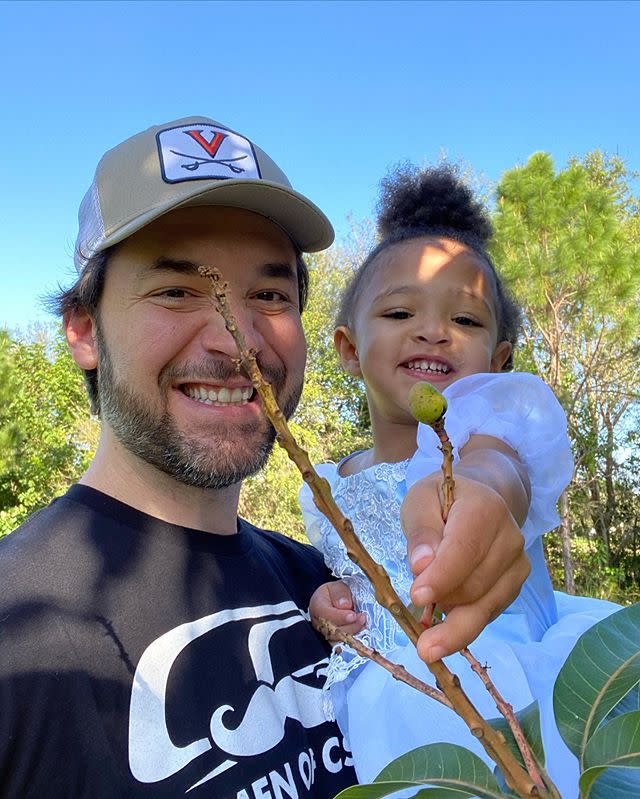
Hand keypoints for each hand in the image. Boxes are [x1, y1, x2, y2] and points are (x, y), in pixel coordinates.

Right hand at [309, 580, 366, 640]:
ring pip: (338, 640)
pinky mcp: (335, 641)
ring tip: (363, 623)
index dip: (340, 617)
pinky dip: (354, 639)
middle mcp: (319, 623)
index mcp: (317, 606)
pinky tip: (362, 631)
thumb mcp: (337, 586)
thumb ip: (340, 593)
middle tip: (362, 618)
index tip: (353, 615)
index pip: (325, 614)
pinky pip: (343, 644)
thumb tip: (345, 605)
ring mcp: (326, 634)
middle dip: (350, 626)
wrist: (335, 601)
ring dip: (353, 633)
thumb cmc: (335, 593)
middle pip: (332, 630)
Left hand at [400, 473, 529, 662]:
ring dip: (455, 627)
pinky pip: (489, 613)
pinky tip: (444, 632)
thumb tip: (422, 565)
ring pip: (486, 606)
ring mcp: (516, 565)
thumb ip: (420, 530)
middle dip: (444, 605)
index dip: (442, 576)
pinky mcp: (513, 586)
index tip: (417, 596)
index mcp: (486, 509)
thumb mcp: (420, 502)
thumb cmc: (440, 502)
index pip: (465, 549)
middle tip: (418, 636)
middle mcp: (510, 538)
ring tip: (428, 643)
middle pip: (476, 584)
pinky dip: (465, 626)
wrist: (473, 505)